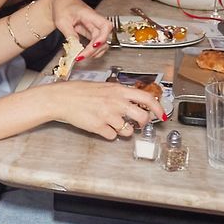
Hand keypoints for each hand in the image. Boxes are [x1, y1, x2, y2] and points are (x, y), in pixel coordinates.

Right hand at [41, 82, 162, 139]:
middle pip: (142, 118)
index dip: (158, 109)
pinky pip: (112, 136)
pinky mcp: (99, 127)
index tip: (161, 115)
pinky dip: (108, 134)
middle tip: (138, 125)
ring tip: (113, 124)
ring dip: (123, 130)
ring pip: (128, 131)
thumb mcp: (104, 87)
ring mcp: (108, 116)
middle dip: (143, 124)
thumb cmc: (79, 92)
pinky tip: (100, 126)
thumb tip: (133, 102)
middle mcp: (116, 102)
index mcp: (119, 90)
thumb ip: (119, 94)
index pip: (147, 99)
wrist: (62, 98)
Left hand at [46, 0, 112, 50]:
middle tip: (79, 56)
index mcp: (89, 15)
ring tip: (80, 57)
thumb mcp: (62, 21)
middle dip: (93, 50)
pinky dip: (92, 51)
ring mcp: (94, 28)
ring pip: (102, 43)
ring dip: (94, 52)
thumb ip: (70, 34)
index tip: (94, 45)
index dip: (103, 37)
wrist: (61, 3)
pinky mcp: (91, 33)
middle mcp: (95, 22)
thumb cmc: (62, 7)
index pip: (105, 25)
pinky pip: (96, 44)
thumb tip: (75, 47)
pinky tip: (83, 54)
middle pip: (103, 38)